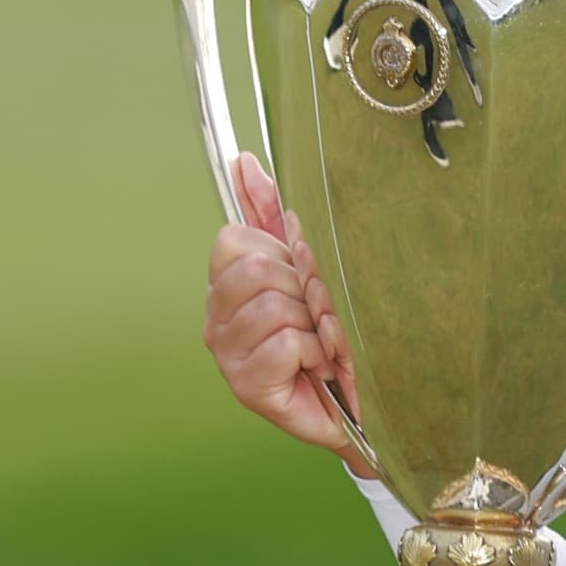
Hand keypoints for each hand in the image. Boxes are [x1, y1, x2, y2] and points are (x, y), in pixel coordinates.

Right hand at [204, 153, 373, 473]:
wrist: (350, 404)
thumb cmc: (326, 336)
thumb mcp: (304, 266)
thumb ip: (270, 213)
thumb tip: (244, 161)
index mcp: (224, 285)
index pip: (235, 239)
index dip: (281, 253)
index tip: (301, 279)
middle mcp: (215, 318)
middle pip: (258, 270)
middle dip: (303, 290)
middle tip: (317, 318)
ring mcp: (226, 353)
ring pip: (273, 305)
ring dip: (312, 324)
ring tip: (319, 344)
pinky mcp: (246, 386)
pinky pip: (284, 343)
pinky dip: (313, 353)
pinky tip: (314, 367)